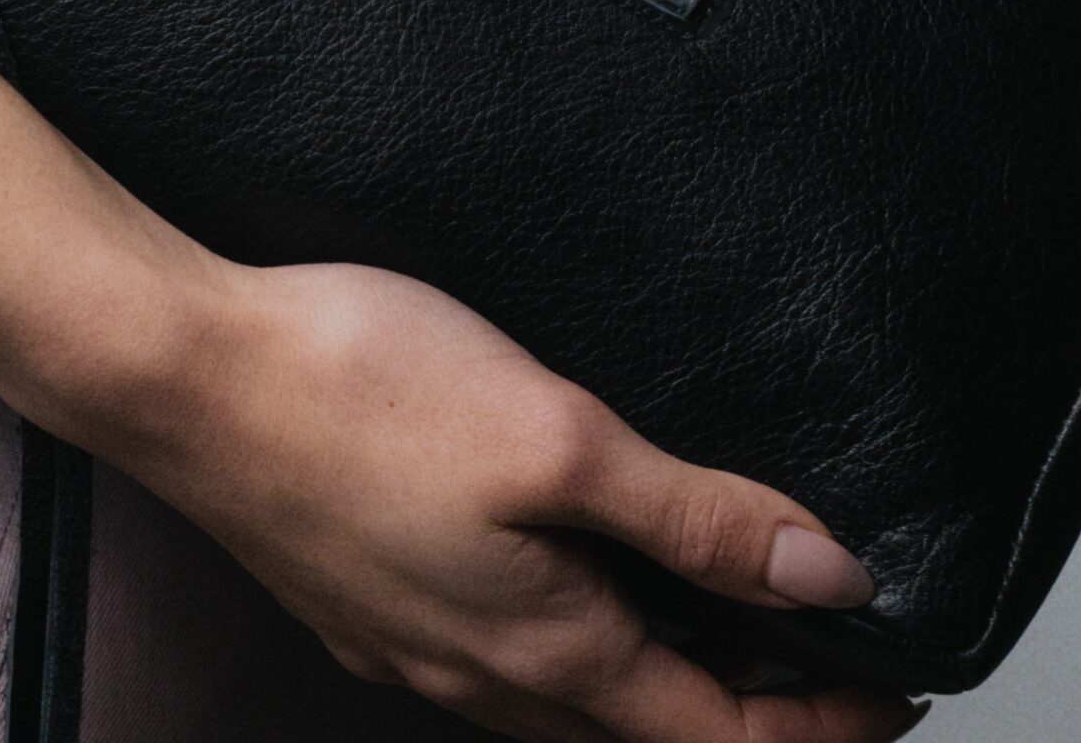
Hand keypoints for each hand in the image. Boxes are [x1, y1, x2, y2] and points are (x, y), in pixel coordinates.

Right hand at [96, 258, 922, 740]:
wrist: (182, 374)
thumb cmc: (354, 389)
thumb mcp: (557, 437)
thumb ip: (690, 514)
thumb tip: (823, 579)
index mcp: (549, 652)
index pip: (724, 739)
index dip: (828, 722)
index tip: (897, 681)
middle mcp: (483, 676)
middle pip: (651, 732)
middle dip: (752, 706)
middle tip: (827, 650)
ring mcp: (417, 644)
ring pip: (573, 700)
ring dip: (662, 670)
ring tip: (719, 604)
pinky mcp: (369, 598)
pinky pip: (502, 654)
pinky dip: (576, 633)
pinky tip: (568, 561)